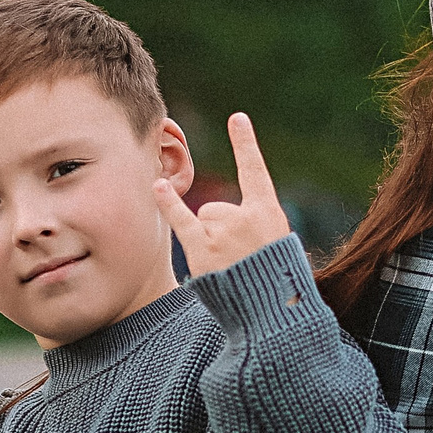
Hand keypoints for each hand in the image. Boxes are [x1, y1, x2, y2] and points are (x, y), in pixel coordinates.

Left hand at [156, 112, 290, 277]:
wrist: (270, 314)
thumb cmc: (273, 285)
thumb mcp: (276, 250)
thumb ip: (252, 229)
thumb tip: (211, 218)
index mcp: (270, 216)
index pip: (256, 172)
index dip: (245, 144)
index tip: (237, 118)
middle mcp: (245, 217)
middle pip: (217, 209)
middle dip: (222, 231)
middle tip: (240, 261)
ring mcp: (223, 232)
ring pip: (204, 221)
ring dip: (209, 242)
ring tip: (228, 269)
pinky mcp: (203, 249)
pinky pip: (182, 220)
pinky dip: (168, 204)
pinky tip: (157, 187)